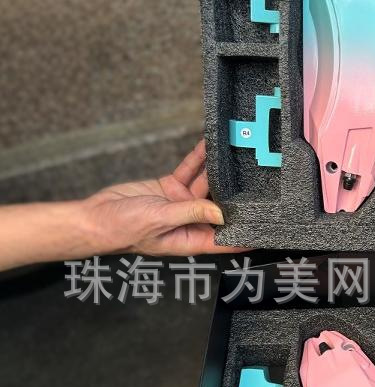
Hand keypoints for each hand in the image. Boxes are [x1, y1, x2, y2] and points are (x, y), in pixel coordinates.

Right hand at [81, 141, 243, 256]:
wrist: (95, 217)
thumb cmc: (123, 230)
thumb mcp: (162, 220)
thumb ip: (192, 213)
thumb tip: (221, 213)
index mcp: (192, 239)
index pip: (227, 240)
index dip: (246, 236)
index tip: (266, 230)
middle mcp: (191, 223)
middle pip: (221, 209)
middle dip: (237, 196)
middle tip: (259, 181)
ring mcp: (181, 204)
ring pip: (206, 185)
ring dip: (219, 171)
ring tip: (236, 154)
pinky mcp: (169, 189)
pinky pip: (189, 172)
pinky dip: (198, 160)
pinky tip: (209, 147)